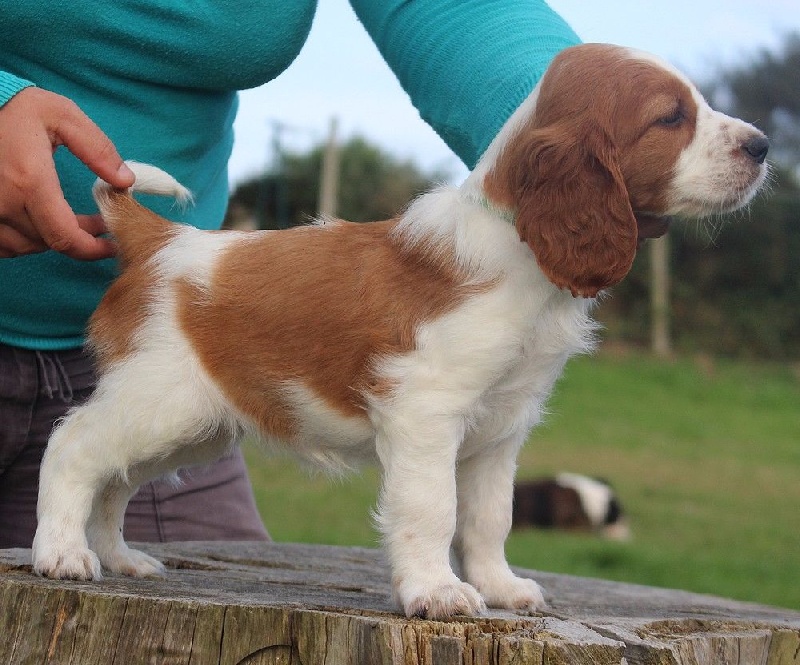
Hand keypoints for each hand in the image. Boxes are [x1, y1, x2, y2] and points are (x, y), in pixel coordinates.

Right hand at [0, 87, 134, 259]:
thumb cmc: (17, 108)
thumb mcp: (63, 116)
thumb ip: (97, 149)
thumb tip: (125, 181)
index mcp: (28, 181)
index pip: (65, 237)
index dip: (92, 249)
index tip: (111, 245)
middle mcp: (2, 203)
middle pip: (49, 243)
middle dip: (78, 238)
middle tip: (97, 223)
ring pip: (25, 246)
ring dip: (51, 238)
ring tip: (70, 220)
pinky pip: (2, 243)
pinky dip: (24, 238)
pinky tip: (38, 220)